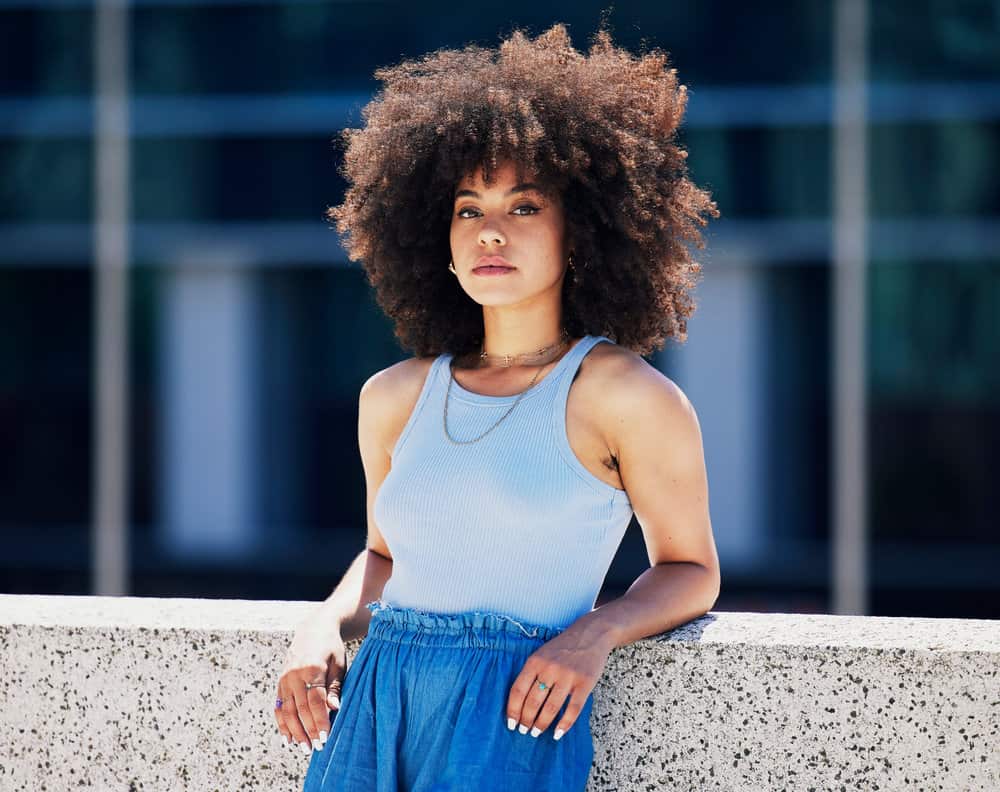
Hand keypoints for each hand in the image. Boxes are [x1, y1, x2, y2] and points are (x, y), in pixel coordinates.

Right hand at [274, 621, 345, 754]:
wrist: (313, 629)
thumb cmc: (331, 647)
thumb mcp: (340, 663)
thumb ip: (335, 687)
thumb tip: (334, 709)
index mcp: (312, 668)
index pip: (315, 701)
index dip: (320, 721)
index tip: (325, 738)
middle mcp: (295, 674)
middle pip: (300, 709)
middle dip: (308, 731)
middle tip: (316, 748)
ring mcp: (285, 678)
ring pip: (287, 710)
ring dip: (294, 731)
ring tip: (303, 748)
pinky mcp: (280, 681)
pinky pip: (279, 705)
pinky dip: (282, 723)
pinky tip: (287, 738)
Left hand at [505, 621, 613, 740]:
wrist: (591, 634)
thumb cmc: (562, 648)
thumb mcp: (541, 654)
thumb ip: (531, 673)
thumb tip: (520, 703)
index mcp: (535, 661)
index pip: (518, 690)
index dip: (513, 710)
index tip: (511, 724)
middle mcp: (549, 669)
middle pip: (533, 702)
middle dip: (526, 721)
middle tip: (524, 731)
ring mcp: (568, 676)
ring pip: (551, 708)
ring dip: (541, 724)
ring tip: (536, 733)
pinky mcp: (584, 683)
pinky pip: (573, 709)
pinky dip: (564, 724)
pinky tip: (558, 734)